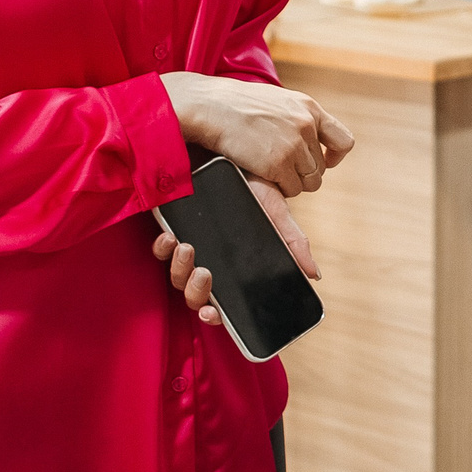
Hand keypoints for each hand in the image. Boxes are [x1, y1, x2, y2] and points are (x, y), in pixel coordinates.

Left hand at [151, 177, 320, 325]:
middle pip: (194, 295)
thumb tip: (313, 274)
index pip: (220, 303)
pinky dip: (163, 248)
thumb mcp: (276, 213)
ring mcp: (185, 250)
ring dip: (180, 268)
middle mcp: (206, 263)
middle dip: (196, 291)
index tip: (212, 314)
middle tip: (205, 273)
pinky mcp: (167, 231)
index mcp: (231, 268)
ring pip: (176, 276)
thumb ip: (293, 243)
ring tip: (189, 248)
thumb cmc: (252, 187)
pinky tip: (172, 236)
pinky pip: (158, 252)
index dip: (214, 315)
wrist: (228, 156)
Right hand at [163, 74, 354, 197]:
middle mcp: (306, 125)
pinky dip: (279, 187)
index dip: (335, 156)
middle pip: (320, 167)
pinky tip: (262, 175)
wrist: (206, 106)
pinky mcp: (278, 163)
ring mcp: (293, 145)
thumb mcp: (275, 101)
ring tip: (268, 169)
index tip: (326, 163)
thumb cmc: (232, 105)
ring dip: (291, 181)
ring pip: (310, 181)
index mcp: (308, 107)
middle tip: (277, 167)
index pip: (343, 140)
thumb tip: (308, 138)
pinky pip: (292, 189)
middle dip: (302, 172)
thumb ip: (295, 117)